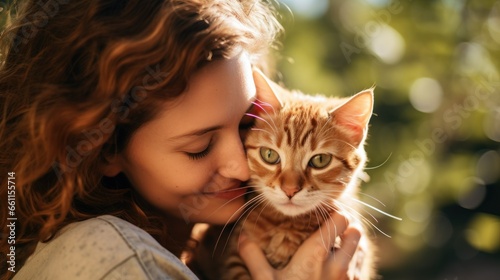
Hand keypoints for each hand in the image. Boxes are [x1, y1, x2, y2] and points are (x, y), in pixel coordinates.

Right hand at [238, 212, 361, 279]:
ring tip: (333, 246)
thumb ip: (253, 257)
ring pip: (360, 249)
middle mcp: (339, 264)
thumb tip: (242, 236)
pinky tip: (335, 268)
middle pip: (355, 230)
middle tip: (329, 228)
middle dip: (345, 226)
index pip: (340, 219)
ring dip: (350, 244)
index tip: (322, 212)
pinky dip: (352, 262)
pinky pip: (360, 269)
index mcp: (317, 254)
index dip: (334, 211)